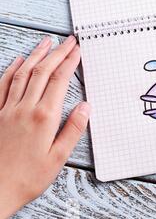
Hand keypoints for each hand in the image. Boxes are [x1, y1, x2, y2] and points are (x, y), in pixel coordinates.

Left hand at [0, 36, 89, 218]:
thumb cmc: (28, 177)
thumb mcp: (58, 158)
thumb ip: (73, 129)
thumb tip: (85, 107)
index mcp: (44, 117)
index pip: (59, 81)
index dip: (70, 62)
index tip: (77, 50)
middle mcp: (24, 108)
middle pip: (42, 72)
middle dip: (57, 53)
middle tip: (67, 41)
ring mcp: (7, 109)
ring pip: (23, 74)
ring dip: (36, 55)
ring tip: (46, 42)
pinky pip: (2, 85)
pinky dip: (12, 70)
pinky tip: (19, 60)